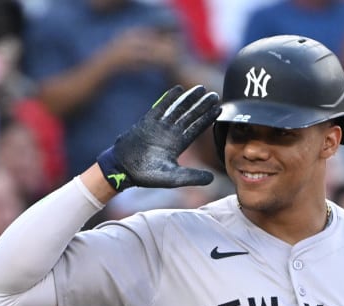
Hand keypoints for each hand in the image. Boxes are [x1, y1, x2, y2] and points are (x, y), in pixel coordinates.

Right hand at [97, 85, 220, 190]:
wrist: (123, 170)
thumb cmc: (147, 175)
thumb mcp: (173, 177)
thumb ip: (192, 177)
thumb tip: (212, 178)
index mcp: (178, 144)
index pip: (196, 128)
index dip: (207, 118)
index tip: (219, 109)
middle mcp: (170, 133)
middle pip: (190, 115)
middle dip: (202, 105)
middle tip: (215, 95)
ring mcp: (159, 126)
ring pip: (177, 109)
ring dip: (188, 99)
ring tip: (201, 89)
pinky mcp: (146, 122)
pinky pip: (159, 108)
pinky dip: (168, 99)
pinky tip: (178, 89)